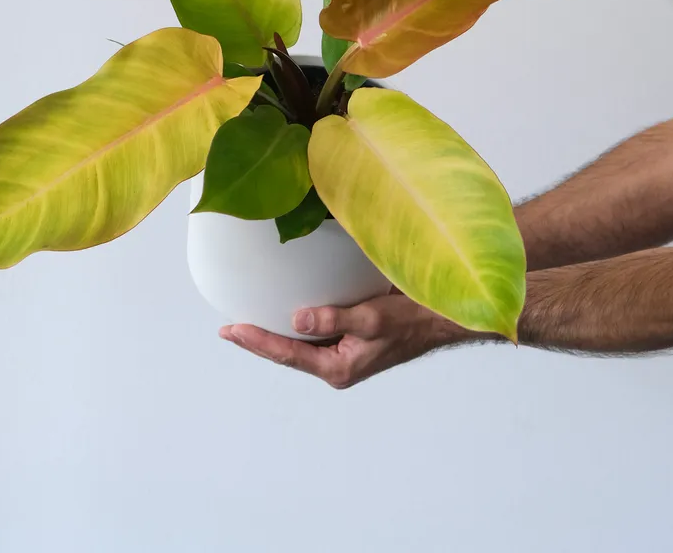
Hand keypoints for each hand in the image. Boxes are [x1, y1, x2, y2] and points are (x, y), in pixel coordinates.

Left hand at [219, 289, 480, 388]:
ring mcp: (344, 351)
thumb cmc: (414, 320)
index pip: (287, 354)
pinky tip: (287, 306)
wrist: (444, 319)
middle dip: (259, 340)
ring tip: (249, 318)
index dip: (256, 341)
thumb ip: (334, 318)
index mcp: (339, 367)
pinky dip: (299, 319)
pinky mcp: (351, 336)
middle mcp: (337, 362)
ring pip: (301, 342)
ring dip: (277, 331)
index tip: (230, 330)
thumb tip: (295, 320)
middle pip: (288, 352)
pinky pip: (318, 330)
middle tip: (229, 327)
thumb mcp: (373, 318)